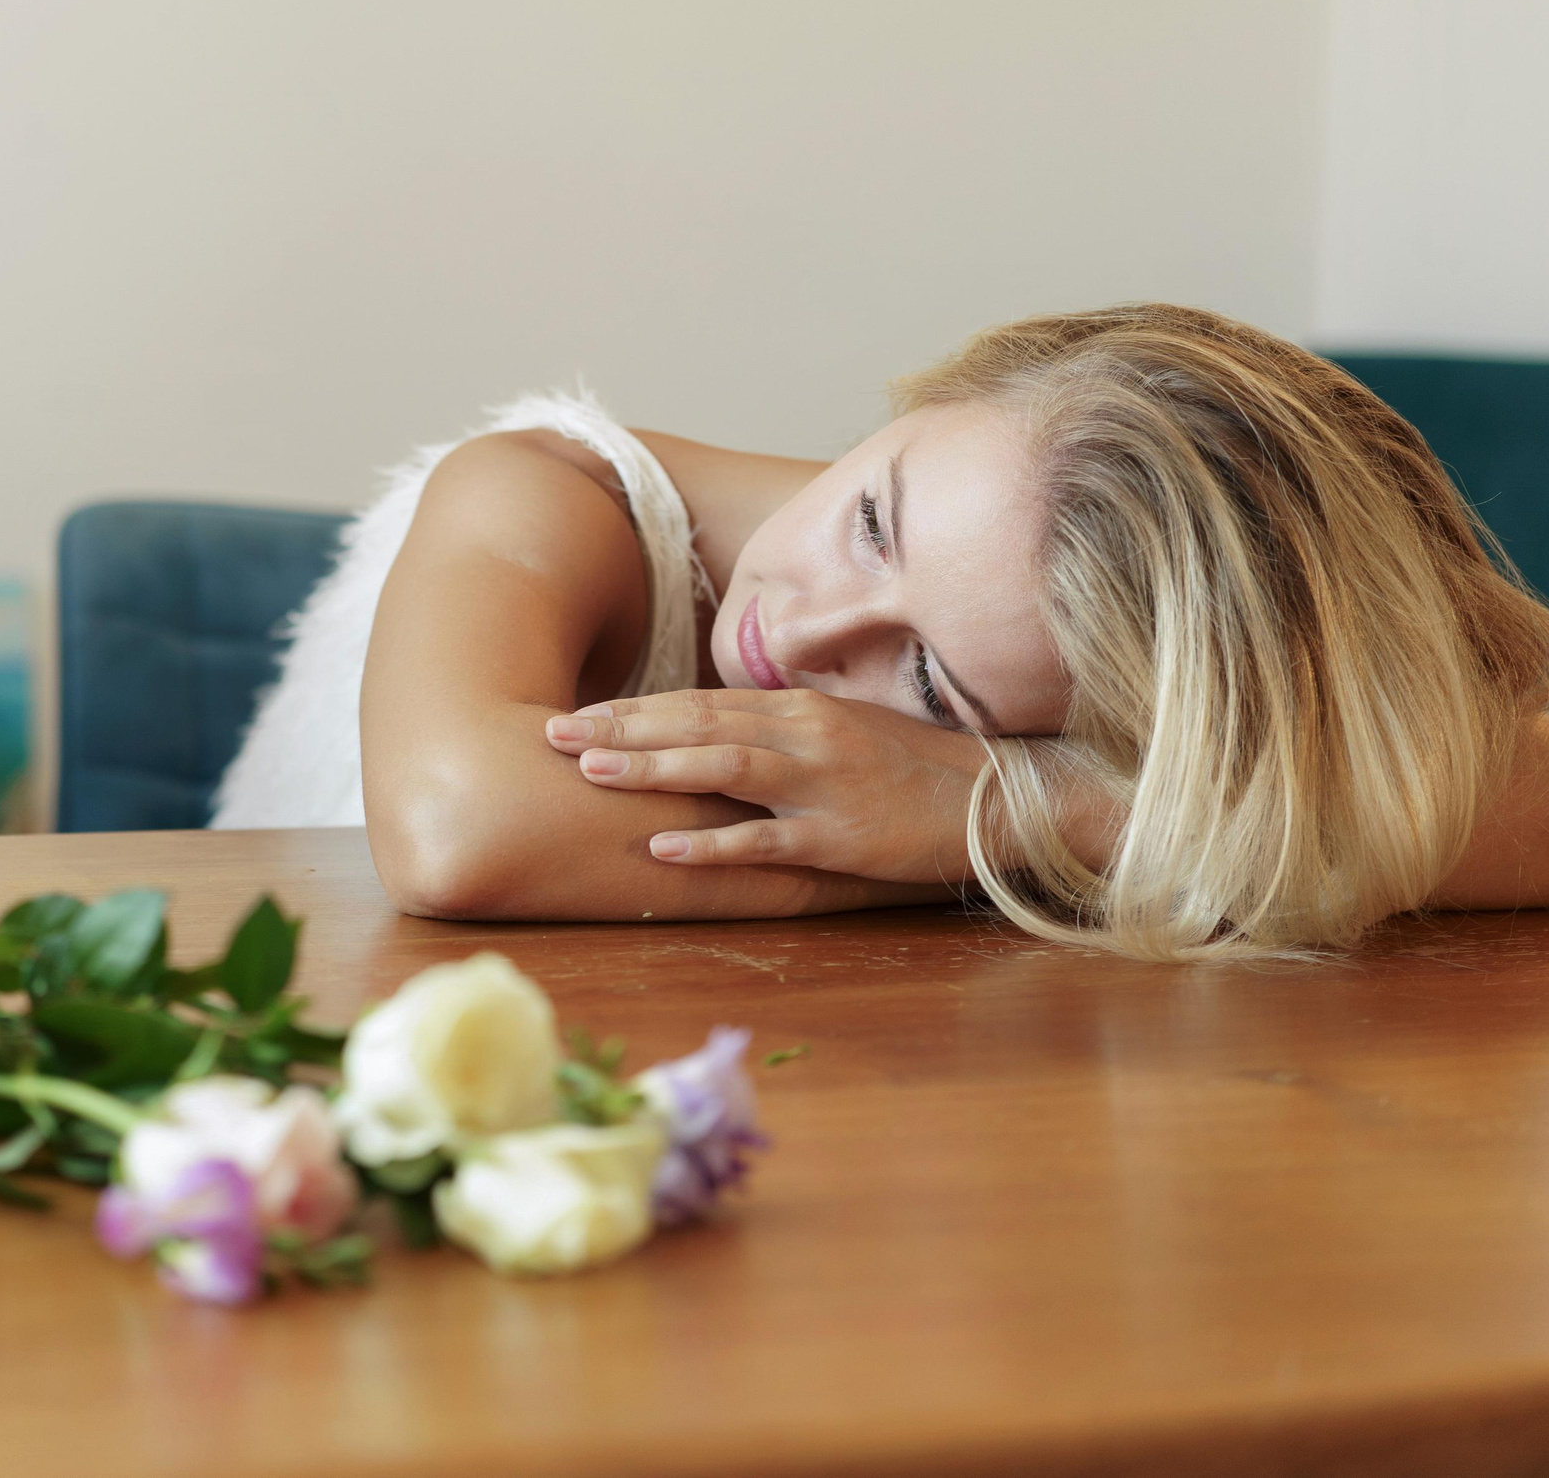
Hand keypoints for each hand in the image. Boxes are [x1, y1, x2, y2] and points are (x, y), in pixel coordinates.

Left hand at [544, 687, 989, 882]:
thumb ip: (776, 727)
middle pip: (695, 723)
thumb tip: (710, 730)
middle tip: (551, 734)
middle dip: (619, 728)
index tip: (576, 714)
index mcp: (796, 708)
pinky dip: (711, 843)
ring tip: (589, 773)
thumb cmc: (911, 767)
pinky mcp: (840, 836)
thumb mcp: (839, 730)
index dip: (632, 708)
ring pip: (722, 766)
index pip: (697, 701)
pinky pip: (765, 839)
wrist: (997, 797)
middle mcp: (802, 733)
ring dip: (652, 767)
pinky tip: (662, 846)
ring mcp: (821, 784)